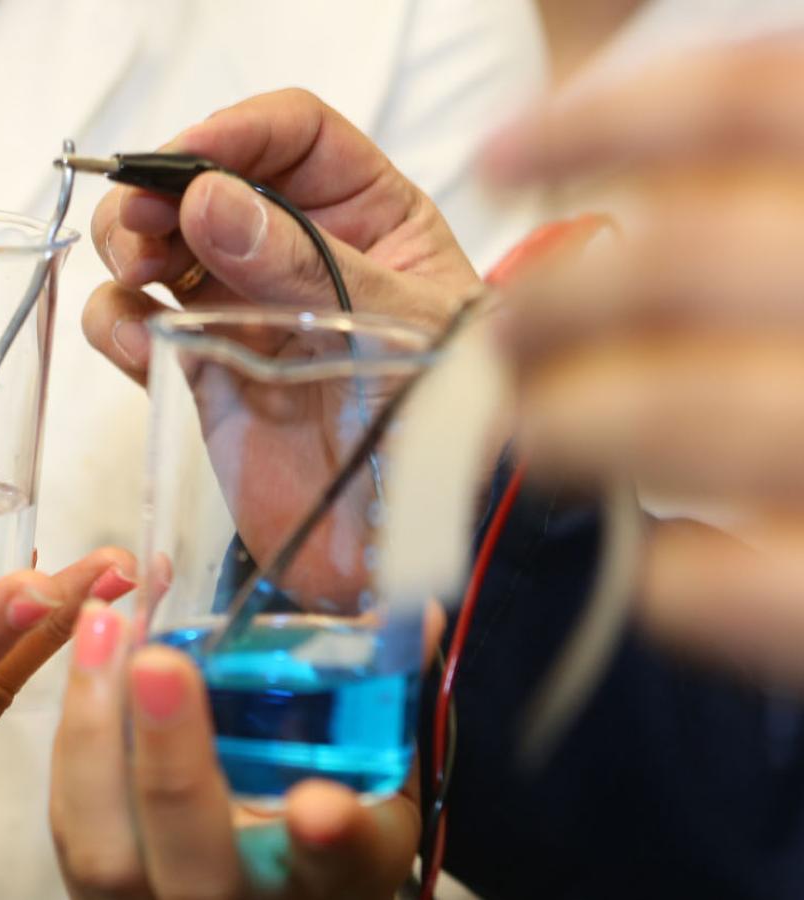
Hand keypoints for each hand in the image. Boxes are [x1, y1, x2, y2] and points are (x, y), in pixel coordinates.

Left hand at [51, 603, 440, 898]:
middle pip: (195, 867)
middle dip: (172, 763)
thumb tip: (411, 614)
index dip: (329, 840)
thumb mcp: (371, 780)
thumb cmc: (317, 831)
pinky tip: (86, 657)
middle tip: (159, 664)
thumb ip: (382, 702)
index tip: (318, 806)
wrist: (258, 893)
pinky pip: (70, 820)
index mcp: (332, 883)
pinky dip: (73, 735)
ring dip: (96, 733)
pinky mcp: (93, 885)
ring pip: (105, 851)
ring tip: (102, 632)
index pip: (337, 868)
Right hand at [83, 90, 482, 600]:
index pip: (293, 135)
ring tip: (138, 275)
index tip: (185, 163)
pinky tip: (133, 342)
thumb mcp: (395, 329)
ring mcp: (239, 309)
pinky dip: (113, 323)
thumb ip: (301, 266)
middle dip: (159, 190)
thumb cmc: (445, 428)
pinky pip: (131, 326)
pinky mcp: (197, 369)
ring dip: (127, 245)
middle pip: (203, 180)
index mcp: (367, 216)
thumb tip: (206, 201)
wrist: (416, 548)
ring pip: (153, 244)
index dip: (234, 133)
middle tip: (143, 227)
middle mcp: (293, 252)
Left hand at [484, 38, 803, 688]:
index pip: (755, 108)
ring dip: (567, 423)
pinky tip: (653, 562)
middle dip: (557, 300)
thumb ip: (738, 217)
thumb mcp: (801, 267)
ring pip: (683, 407)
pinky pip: (744, 583)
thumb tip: (563, 170)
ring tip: (540, 438)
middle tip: (508, 339)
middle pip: (693, 258)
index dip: (605, 124)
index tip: (497, 158)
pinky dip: (668, 572)